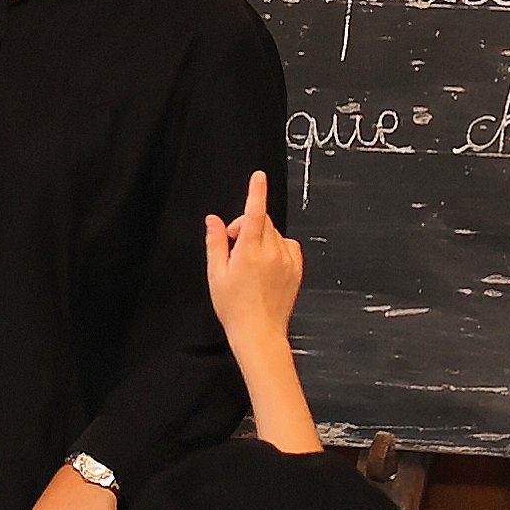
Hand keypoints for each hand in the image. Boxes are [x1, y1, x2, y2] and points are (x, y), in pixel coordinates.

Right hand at [203, 171, 301, 338]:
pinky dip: (278, 247)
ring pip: (275, 234)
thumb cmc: (234, 307)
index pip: (255, 214)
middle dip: (247, 225)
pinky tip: (268, 262)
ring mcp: (288, 262)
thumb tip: (213, 220)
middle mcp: (272, 254)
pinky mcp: (297, 270)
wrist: (259, 331)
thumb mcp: (216, 274)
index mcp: (250, 253)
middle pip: (263, 223)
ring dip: (262, 237)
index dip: (256, 193)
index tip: (259, 177)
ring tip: (249, 260)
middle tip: (232, 245)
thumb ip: (215, 242)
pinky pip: (289, 246)